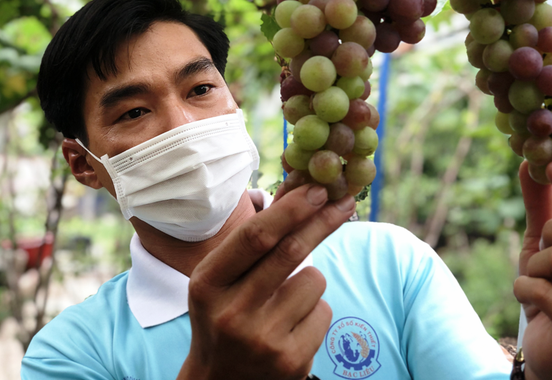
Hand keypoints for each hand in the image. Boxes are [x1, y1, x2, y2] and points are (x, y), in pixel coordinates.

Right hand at [178, 184, 355, 379]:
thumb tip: (296, 189)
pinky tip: (292, 327)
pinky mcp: (290, 361)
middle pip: (290, 252)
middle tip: (343, 202)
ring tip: (285, 302)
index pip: (254, 237)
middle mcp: (231, 312)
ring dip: (310, 280)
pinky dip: (315, 310)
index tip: (317, 189)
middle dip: (321, 221)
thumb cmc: (224, 314)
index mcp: (208, 283)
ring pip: (314, 280)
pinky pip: (324, 311)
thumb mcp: (222, 278)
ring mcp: (262, 339)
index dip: (290, 209)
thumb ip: (254, 240)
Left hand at [514, 160, 551, 379]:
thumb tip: (528, 164)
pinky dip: (522, 288)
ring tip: (540, 281)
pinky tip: (530, 299)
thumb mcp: (542, 243)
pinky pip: (540, 289)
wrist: (549, 343)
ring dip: (535, 267)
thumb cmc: (551, 286)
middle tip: (545, 252)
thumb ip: (539, 206)